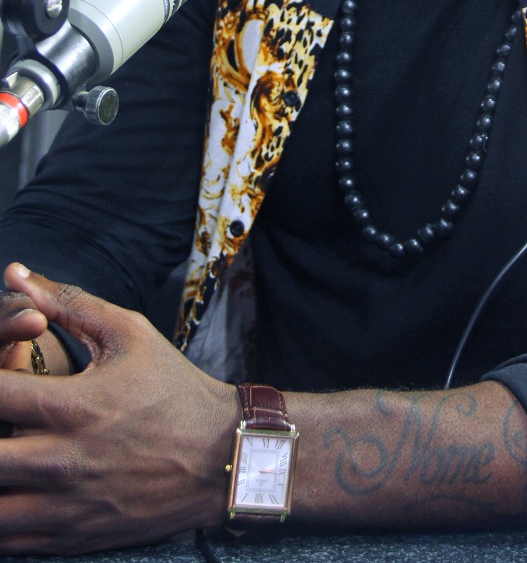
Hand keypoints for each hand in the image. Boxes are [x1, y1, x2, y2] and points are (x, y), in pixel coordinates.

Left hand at [0, 263, 239, 555]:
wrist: (221, 456)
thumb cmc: (173, 388)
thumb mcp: (129, 333)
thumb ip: (66, 303)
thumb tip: (15, 273)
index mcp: (74, 406)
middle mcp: (63, 461)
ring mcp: (66, 507)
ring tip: (2, 449)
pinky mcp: (71, 538)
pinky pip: (8, 543)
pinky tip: (8, 488)